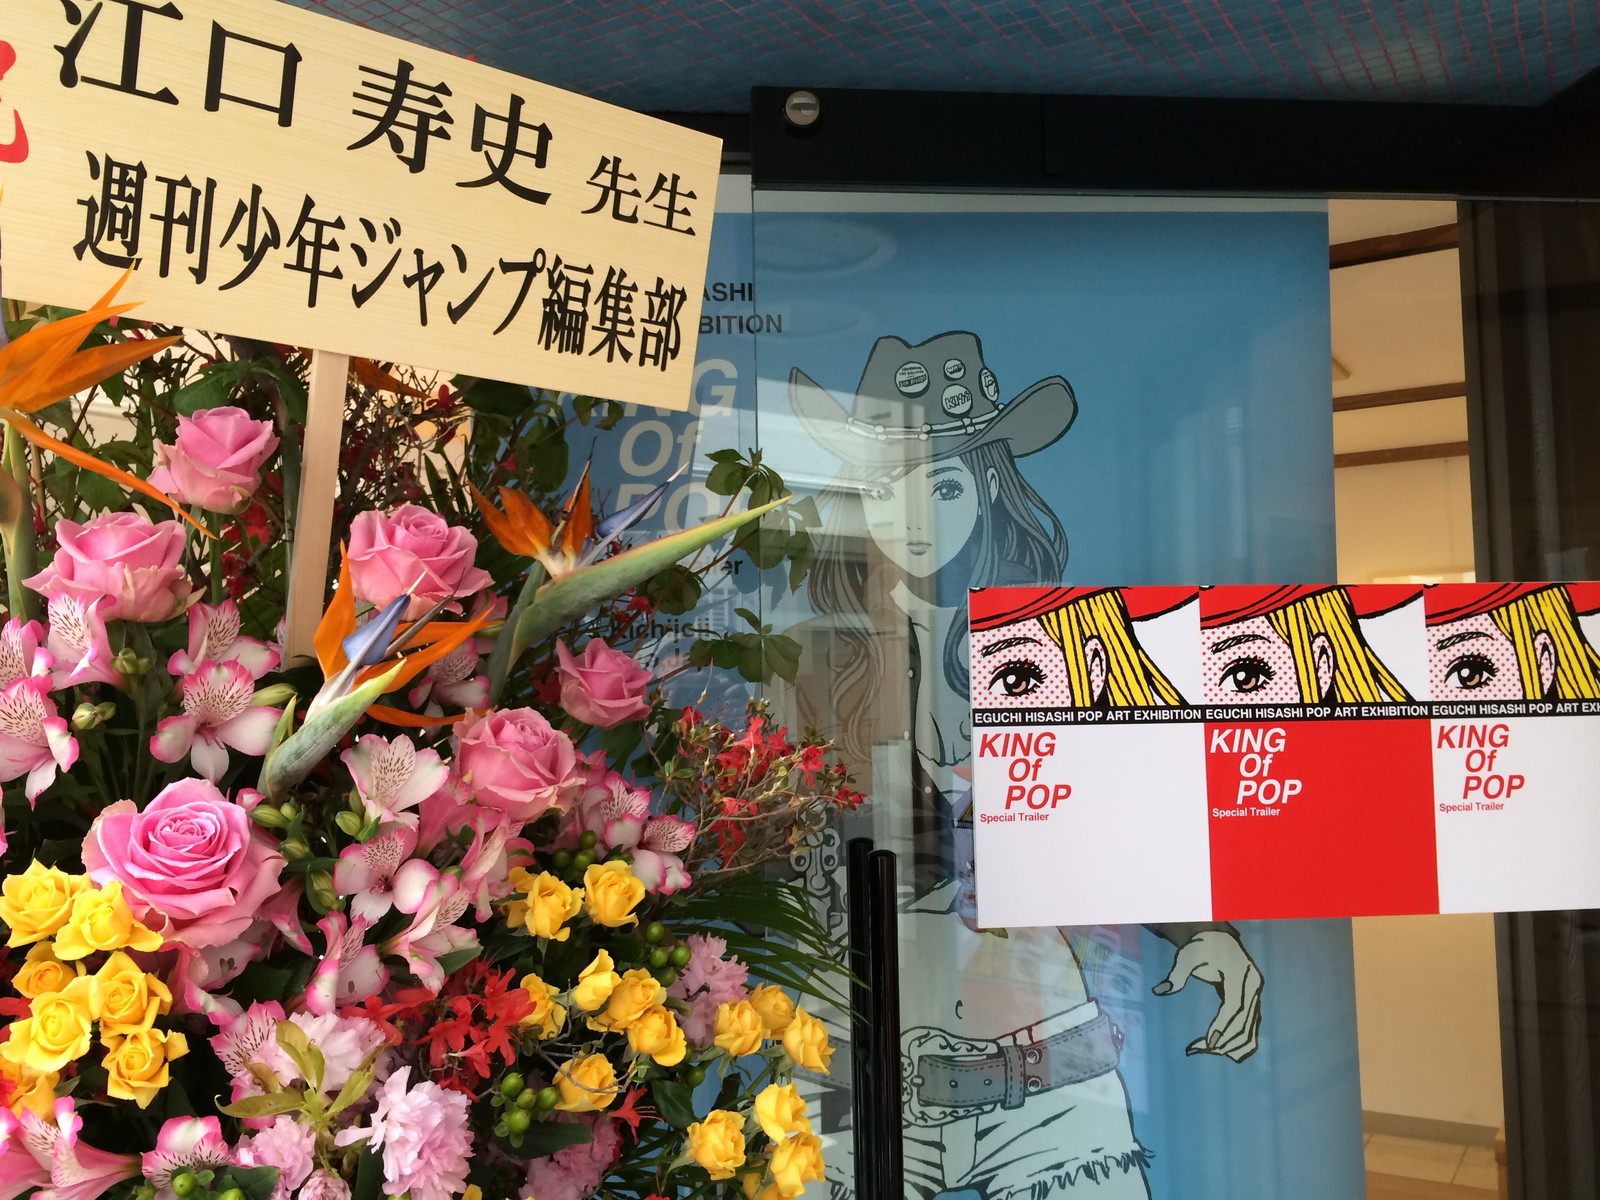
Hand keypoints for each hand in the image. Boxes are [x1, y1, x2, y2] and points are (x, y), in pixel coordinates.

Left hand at [1151, 929, 1262, 1061]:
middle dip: (1221, 1042)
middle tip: (1195, 1049)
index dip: (1223, 1025)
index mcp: (1241, 974)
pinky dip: (1237, 1045)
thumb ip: (1177, 974)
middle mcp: (1254, 988)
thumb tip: (1159, 990)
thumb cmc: (1203, 946)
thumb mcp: (1188, 955)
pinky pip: (1251, 1032)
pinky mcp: (1254, 1007)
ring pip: (1249, 1033)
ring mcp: (1257, 998)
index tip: (1208, 1043)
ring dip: (1228, 1047)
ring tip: (1201, 1049)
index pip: (1235, 1006)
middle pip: (1243, 1023)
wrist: (1221, 940)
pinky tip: (1217, 1049)